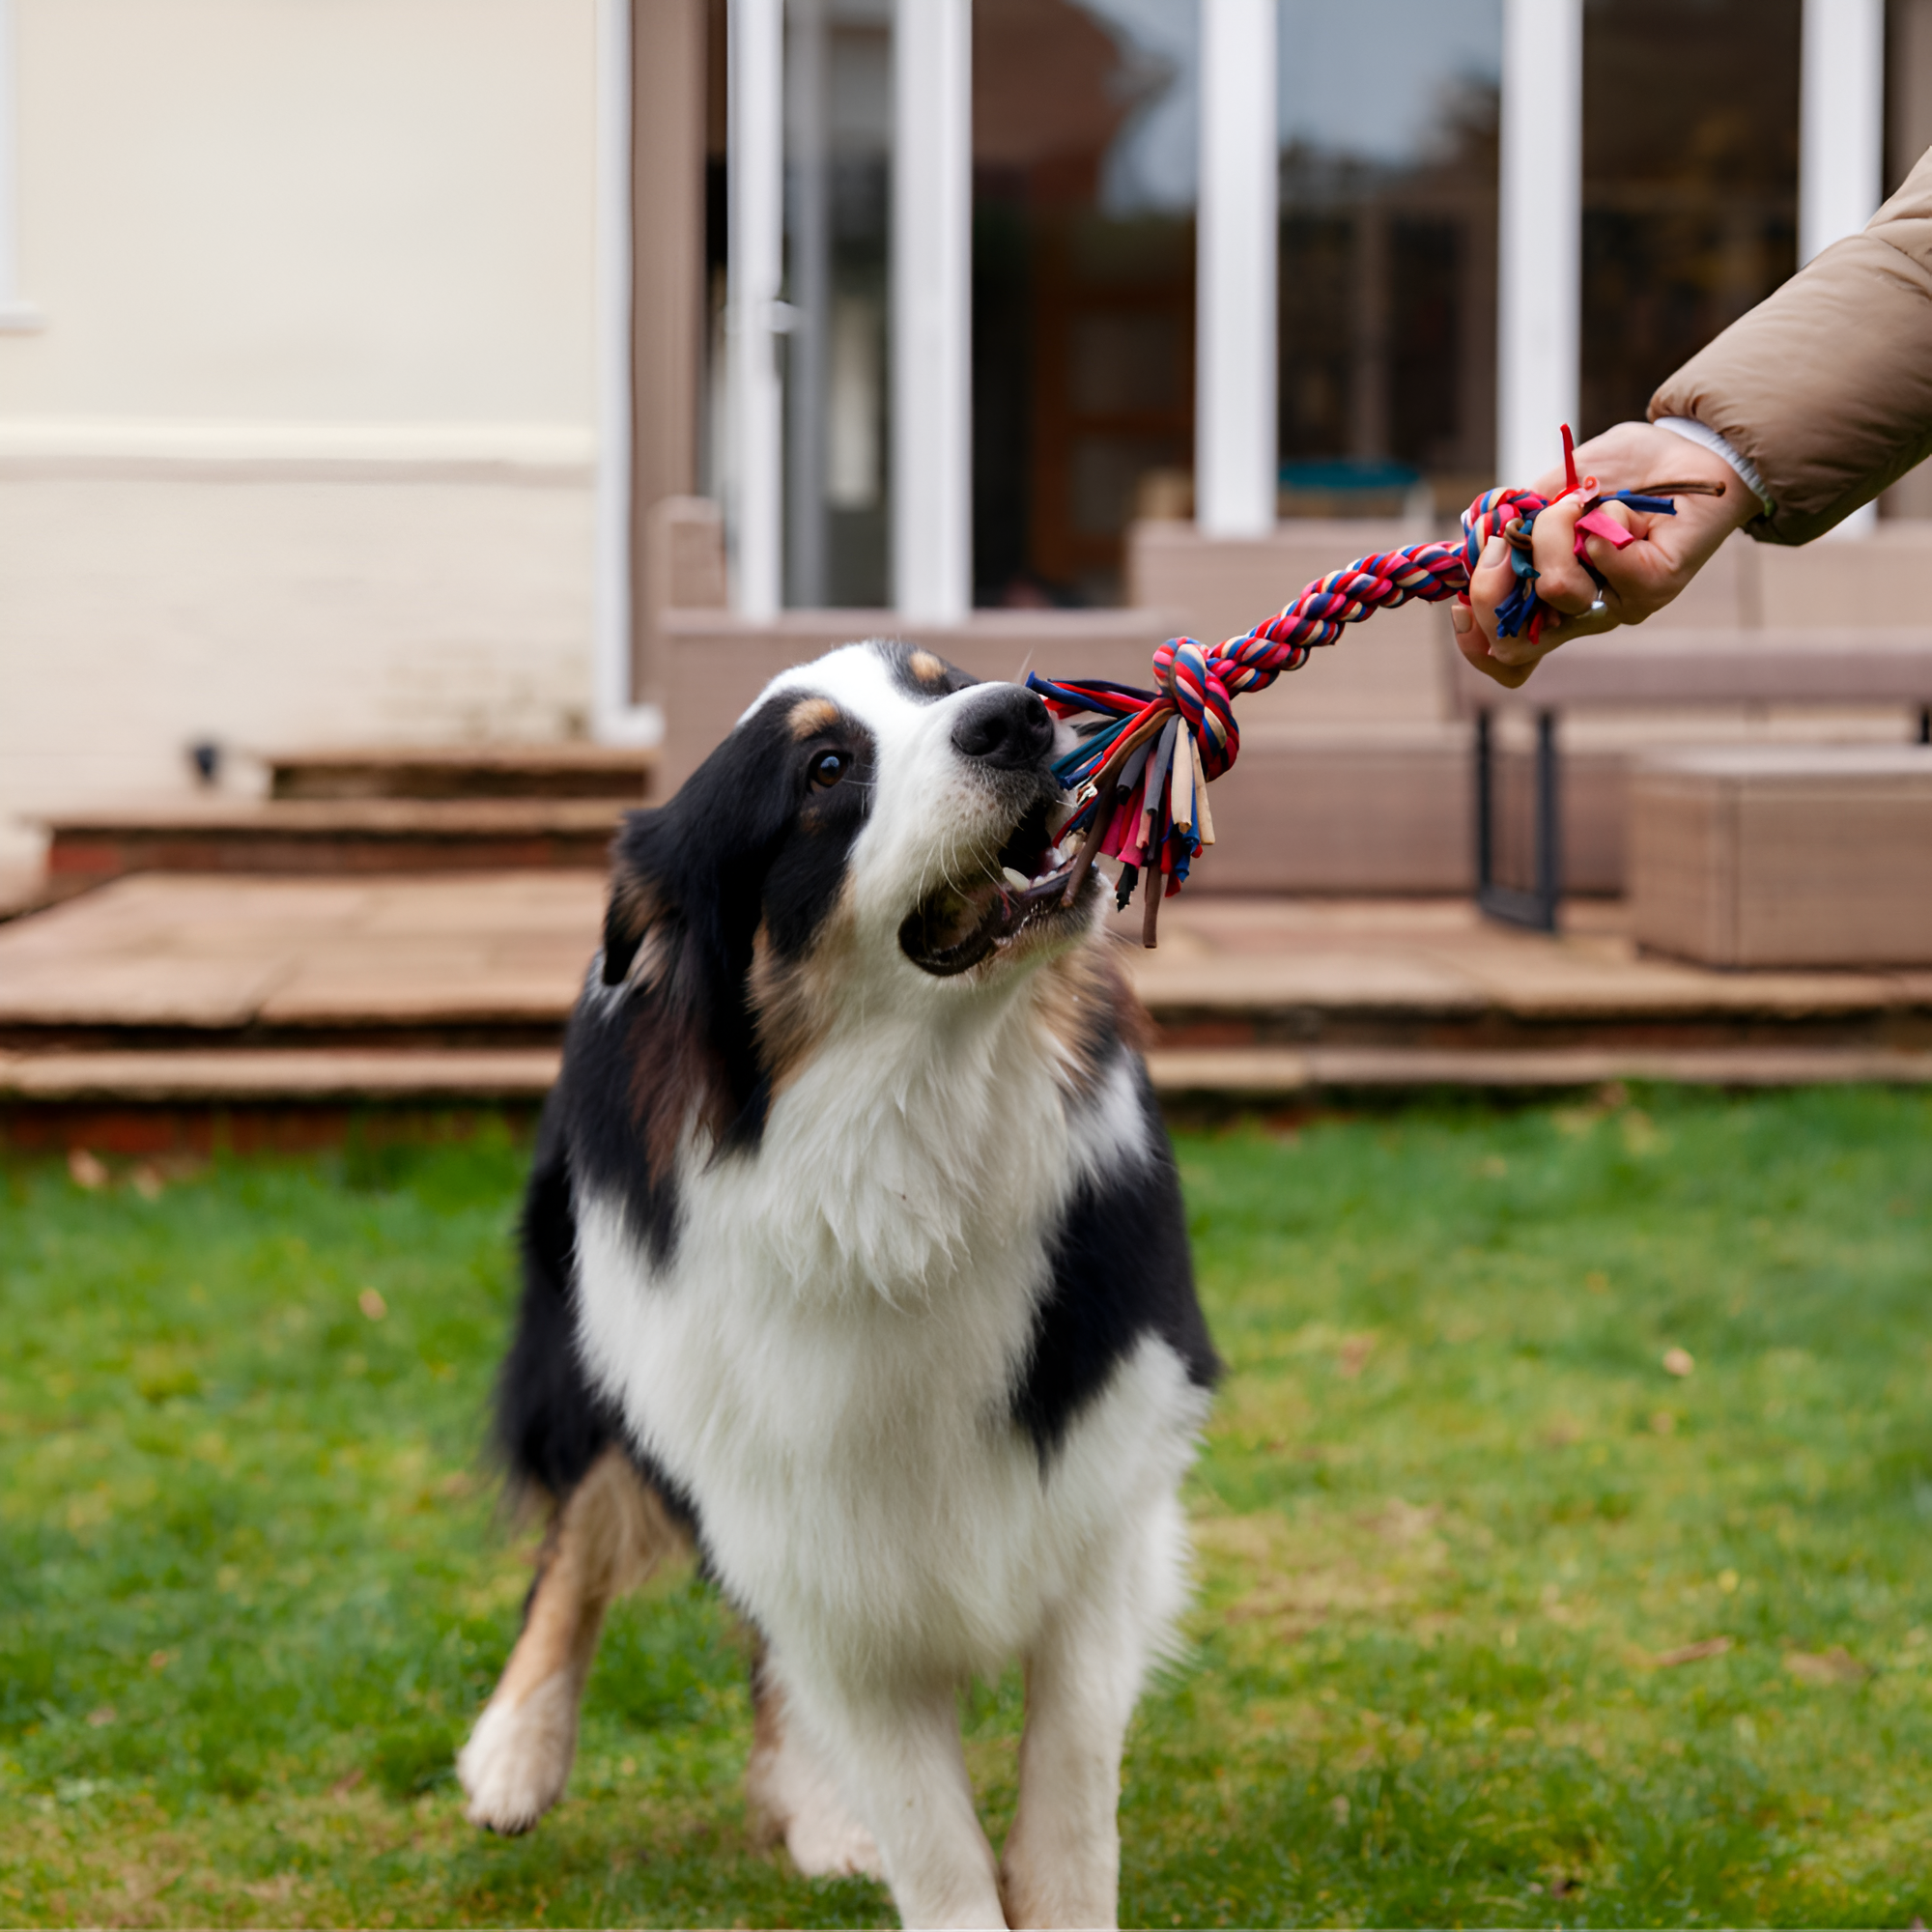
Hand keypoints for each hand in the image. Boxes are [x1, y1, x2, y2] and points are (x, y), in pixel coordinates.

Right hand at [1454, 421, 1757, 687]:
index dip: (1474, 644)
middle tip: (1506, 539)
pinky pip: (1602, 558)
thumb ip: (1512, 521)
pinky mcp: (1653, 587)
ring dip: (1554, 531)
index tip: (1459, 608)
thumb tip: (1478, 542)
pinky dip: (1603, 519)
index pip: (1505, 655)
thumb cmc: (1619, 471)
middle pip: (1513, 645)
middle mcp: (1579, 613)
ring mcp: (1616, 605)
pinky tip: (1622, 510)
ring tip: (1579, 502)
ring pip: (1555, 591)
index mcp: (1547, 599)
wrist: (1688, 450)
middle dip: (1491, 588)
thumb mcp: (1548, 490)